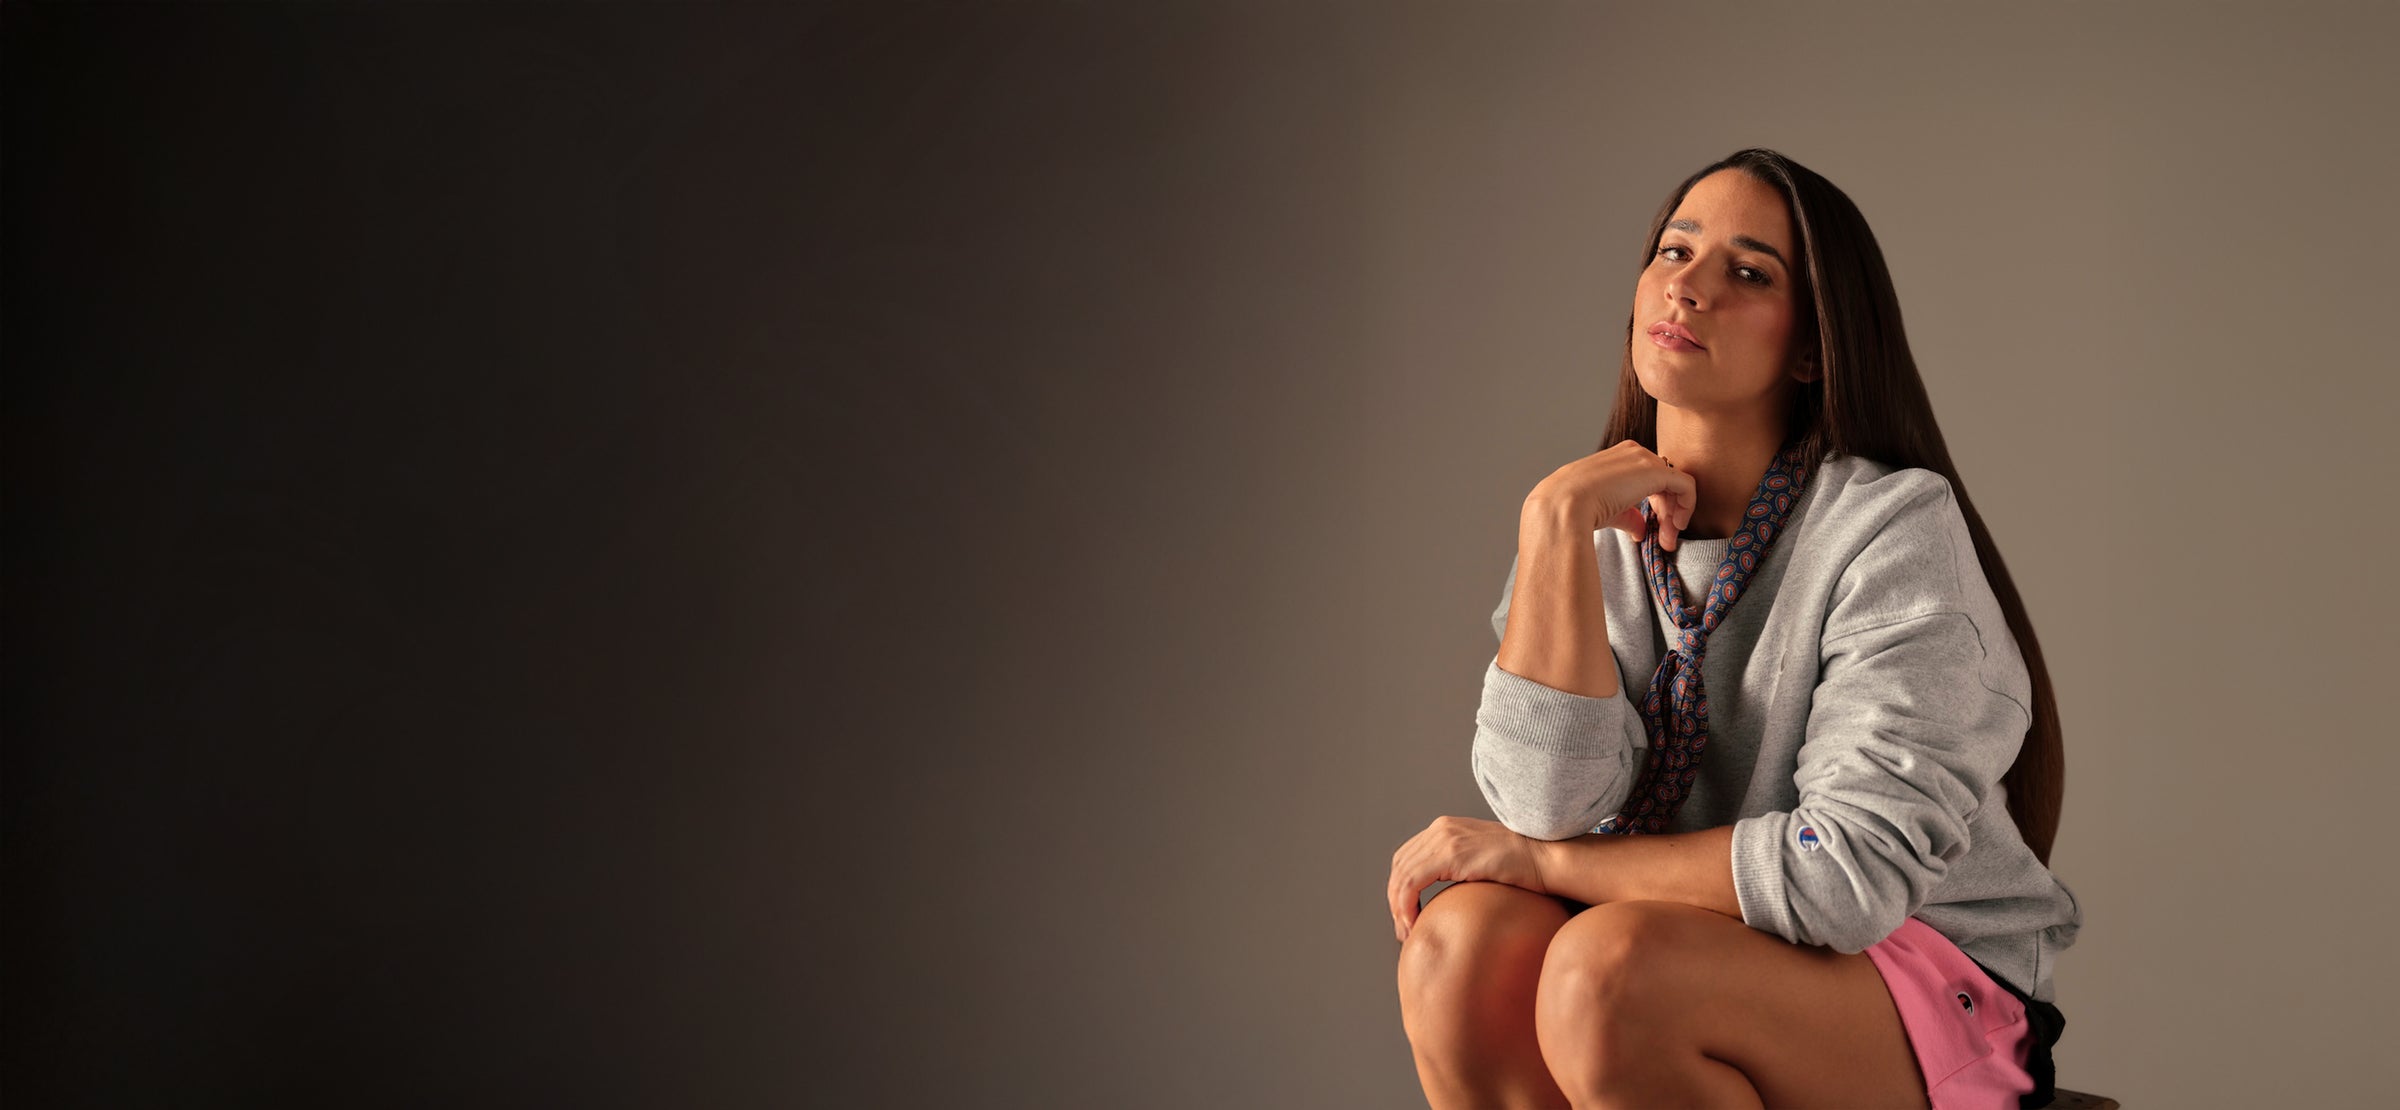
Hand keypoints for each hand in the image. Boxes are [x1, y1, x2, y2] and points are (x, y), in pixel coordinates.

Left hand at [1388, 816, 1549, 943]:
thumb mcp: (1483, 861)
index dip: (1400, 887)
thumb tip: (1450, 895)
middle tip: (1403, 929)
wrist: (1546, 858)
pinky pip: (1412, 882)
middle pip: (1400, 865)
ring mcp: (1445, 838)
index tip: (1406, 914)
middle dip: (1395, 899)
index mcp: (1445, 828)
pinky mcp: (1451, 854)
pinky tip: (1414, 923)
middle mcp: (1440, 828)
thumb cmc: (1524, 867)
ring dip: (1398, 907)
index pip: (1408, 857)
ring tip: (1407, 932)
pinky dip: (1406, 905)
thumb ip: (1462, 867)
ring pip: (1402, 876)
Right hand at [1523, 441, 1696, 550]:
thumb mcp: (1606, 511)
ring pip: (1676, 484)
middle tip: (1665, 540)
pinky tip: (1677, 527)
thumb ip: (1628, 516)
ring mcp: (1644, 459)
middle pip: (1664, 481)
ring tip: (1668, 539)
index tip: (1653, 532)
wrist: (1563, 506)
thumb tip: (1641, 530)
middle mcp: (1633, 453)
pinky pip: (1686, 486)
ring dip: (1676, 514)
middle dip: (1668, 513)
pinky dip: (1687, 507)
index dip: (1656, 506)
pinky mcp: (1657, 471)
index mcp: (1618, 458)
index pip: (1648, 478)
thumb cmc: (1573, 509)